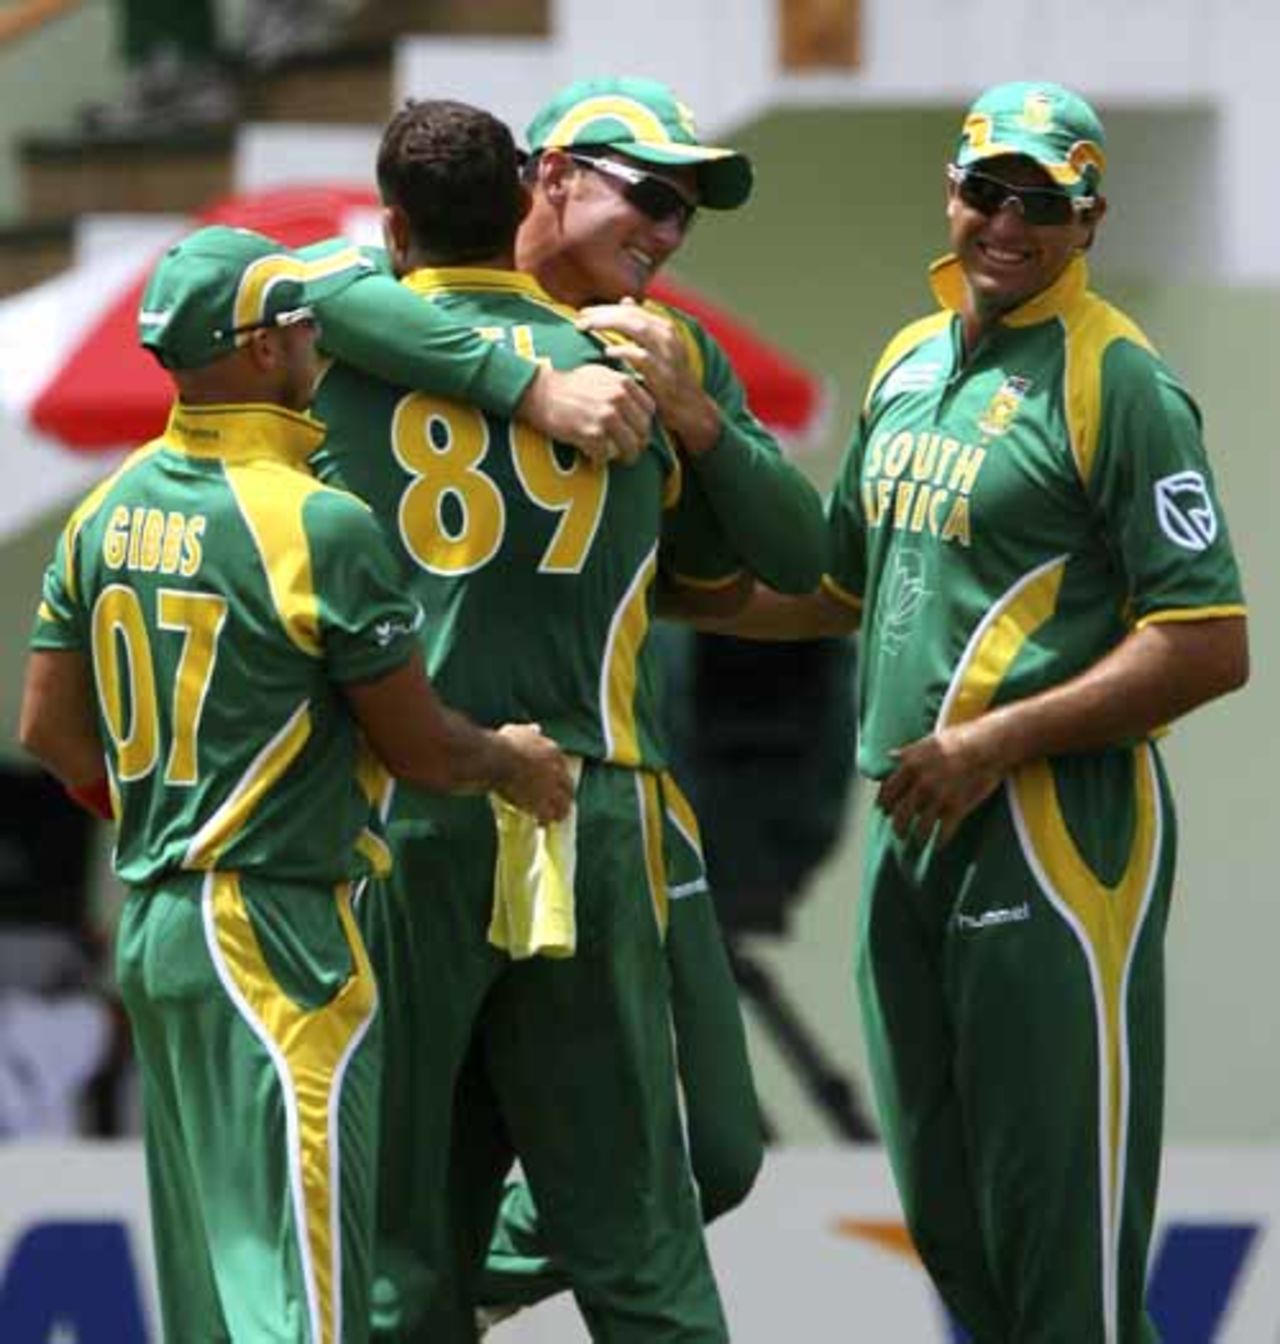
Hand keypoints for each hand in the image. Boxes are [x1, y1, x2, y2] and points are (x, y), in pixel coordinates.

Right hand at [494, 723, 574, 824]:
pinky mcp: (540, 803)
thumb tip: (536, 728)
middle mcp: (556, 771)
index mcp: (553, 752)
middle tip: (563, 802)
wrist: (498, 759)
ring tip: (556, 817)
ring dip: (560, 811)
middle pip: (568, 787)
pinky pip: (548, 816)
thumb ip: (529, 732)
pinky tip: (541, 823)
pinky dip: (546, 820)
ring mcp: (550, 788)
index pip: (564, 767)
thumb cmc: (503, 744)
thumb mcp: (518, 731)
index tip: (557, 782)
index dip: (560, 776)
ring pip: (563, 804)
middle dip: (566, 795)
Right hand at [517, 363, 653, 465]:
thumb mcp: (601, 374)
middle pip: (643, 430)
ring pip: (630, 446)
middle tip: (631, 451)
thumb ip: (622, 384)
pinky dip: (600, 461)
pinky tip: (595, 461)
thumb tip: (639, 399)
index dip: (645, 423)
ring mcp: (606, 417)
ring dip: (626, 457)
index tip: (637, 430)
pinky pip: (605, 456)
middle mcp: (618, 399)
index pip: (650, 409)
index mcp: (623, 383)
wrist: (541, 393)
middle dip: (639, 444)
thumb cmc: (570, 384)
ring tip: (620, 460)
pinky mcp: (591, 434)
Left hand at [577, 298, 721, 453]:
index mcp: (665, 327)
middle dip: (603, 314)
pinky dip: (624, 350)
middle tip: (579, 319)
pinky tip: (607, 351)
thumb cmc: (668, 377)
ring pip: (637, 328)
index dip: (606, 308)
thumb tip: (626, 301)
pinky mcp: (664, 374)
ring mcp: (667, 355)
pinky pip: (642, 356)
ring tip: (587, 328)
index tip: (584, 312)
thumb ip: (642, 325)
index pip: (632, 309)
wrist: (689, 407)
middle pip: (632, 314)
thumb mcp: (658, 347)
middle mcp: (668, 336)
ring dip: (609, 325)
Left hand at [875, 721, 1006, 847]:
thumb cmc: (960, 737)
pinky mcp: (957, 807)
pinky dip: (940, 841)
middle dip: (898, 826)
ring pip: (921, 826)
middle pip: (901, 812)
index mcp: (911, 766)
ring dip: (917, 837)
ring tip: (917, 842)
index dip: (884, 802)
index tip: (883, 810)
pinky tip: (938, 846)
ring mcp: (938, 797)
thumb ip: (908, 752)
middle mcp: (921, 783)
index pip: (888, 790)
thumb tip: (890, 756)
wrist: (988, 744)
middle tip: (898, 832)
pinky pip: (944, 831)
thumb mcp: (928, 741)